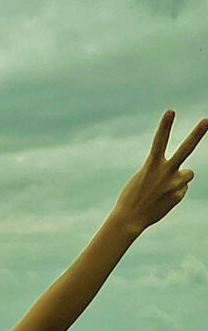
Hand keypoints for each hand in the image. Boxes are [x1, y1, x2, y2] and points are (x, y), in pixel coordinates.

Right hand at [112, 110, 207, 235]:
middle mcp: (165, 172)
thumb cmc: (133, 196)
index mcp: (151, 165)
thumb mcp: (144, 177)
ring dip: (181, 178)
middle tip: (206, 121)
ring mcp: (173, 185)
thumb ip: (164, 171)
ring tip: (165, 187)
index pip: (159, 141)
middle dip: (196, 135)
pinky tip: (163, 199)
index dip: (165, 126)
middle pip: (184, 150)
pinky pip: (182, 189)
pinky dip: (174, 193)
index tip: (171, 111)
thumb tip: (186, 176)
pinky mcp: (178, 196)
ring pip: (188, 174)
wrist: (130, 219)